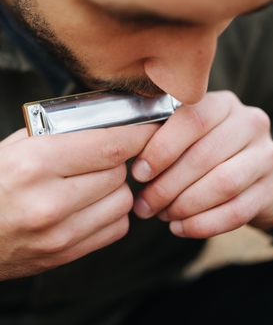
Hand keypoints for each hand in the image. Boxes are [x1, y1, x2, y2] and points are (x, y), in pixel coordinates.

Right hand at [0, 123, 157, 279]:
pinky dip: (112, 212)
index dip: (138, 134)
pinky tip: (92, 203)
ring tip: (94, 179)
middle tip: (106, 153)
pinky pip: (115, 228)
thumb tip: (108, 124)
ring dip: (116, 186)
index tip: (149, 128)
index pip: (110, 146)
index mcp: (36, 164)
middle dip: (120, 159)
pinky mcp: (65, 254)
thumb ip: (62, 136)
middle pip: (119, 172)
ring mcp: (60, 233)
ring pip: (122, 200)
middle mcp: (51, 201)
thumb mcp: (16, 146)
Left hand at [131, 91, 272, 237]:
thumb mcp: (192, 134)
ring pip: (221, 184)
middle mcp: (249, 122)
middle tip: (144, 205)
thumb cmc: (211, 150)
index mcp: (223, 103)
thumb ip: (165, 136)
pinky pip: (236, 212)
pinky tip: (180, 228)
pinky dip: (203, 224)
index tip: (138, 173)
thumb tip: (129, 159)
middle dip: (167, 185)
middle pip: (204, 156)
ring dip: (184, 205)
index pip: (192, 119)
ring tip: (161, 215)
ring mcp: (266, 154)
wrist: (259, 174)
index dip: (162, 148)